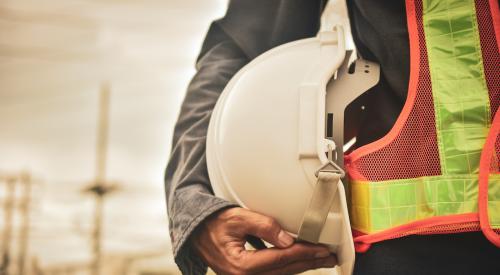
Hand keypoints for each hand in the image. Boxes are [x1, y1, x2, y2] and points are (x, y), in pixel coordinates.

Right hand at [192, 207, 336, 273]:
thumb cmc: (214, 223)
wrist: (195, 233)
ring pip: (281, 274)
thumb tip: (288, 240)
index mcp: (242, 265)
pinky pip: (274, 273)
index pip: (281, 258)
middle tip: (330, 256)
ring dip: (302, 266)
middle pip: (285, 270)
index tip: (322, 249)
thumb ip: (264, 226)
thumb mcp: (238, 218)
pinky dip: (289, 267)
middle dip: (309, 262)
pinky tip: (300, 262)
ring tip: (322, 260)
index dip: (304, 253)